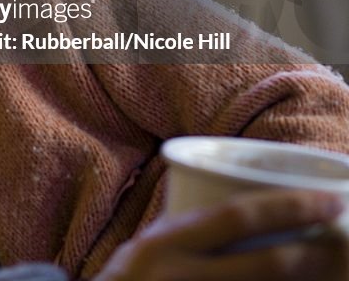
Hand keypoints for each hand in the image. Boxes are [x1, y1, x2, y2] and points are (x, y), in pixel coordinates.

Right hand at [95, 189, 348, 280]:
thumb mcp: (146, 246)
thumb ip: (188, 233)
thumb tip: (251, 210)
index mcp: (162, 243)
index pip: (234, 217)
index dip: (289, 208)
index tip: (329, 201)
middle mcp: (177, 277)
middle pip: (265, 265)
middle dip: (315, 255)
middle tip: (343, 243)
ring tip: (335, 274)